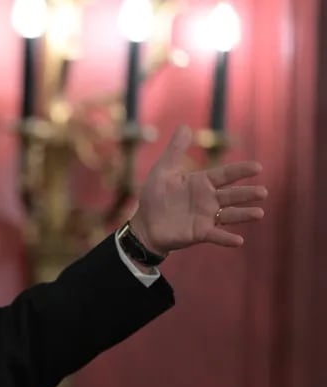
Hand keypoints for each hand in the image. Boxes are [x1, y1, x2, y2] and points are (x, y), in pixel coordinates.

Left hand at [130, 125, 267, 254]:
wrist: (144, 224)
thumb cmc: (155, 197)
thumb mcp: (163, 171)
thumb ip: (175, 151)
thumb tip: (185, 126)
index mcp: (201, 183)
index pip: (225, 175)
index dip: (241, 171)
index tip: (257, 167)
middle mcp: (208, 200)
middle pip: (232, 195)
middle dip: (247, 194)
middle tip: (262, 192)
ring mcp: (205, 217)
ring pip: (229, 215)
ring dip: (244, 215)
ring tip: (259, 213)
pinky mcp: (199, 233)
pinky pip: (216, 236)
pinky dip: (226, 238)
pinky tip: (239, 241)